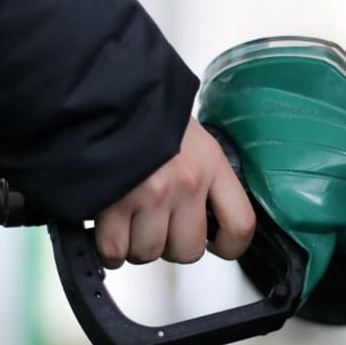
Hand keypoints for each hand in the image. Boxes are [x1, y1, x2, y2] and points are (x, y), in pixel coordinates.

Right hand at [94, 117, 255, 267]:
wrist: (105, 92)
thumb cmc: (146, 110)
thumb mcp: (192, 136)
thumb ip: (203, 174)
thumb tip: (204, 213)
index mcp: (210, 163)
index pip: (240, 224)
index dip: (230, 246)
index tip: (217, 245)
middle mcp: (185, 182)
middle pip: (187, 250)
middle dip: (170, 246)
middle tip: (158, 228)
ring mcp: (150, 194)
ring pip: (148, 252)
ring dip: (135, 246)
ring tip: (128, 223)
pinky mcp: (113, 202)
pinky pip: (114, 250)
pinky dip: (108, 249)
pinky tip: (108, 231)